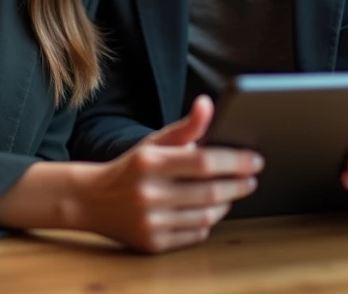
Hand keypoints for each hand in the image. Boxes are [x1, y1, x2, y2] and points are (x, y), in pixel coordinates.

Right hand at [76, 95, 263, 252]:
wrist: (92, 200)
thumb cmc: (132, 168)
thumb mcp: (154, 142)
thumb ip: (186, 127)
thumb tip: (208, 104)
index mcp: (149, 162)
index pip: (204, 162)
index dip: (236, 161)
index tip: (255, 160)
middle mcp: (148, 194)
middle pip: (210, 192)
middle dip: (238, 185)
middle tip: (251, 178)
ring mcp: (150, 222)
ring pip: (206, 216)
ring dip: (226, 204)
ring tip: (231, 192)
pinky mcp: (152, 244)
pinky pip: (195, 235)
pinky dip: (207, 222)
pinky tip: (209, 210)